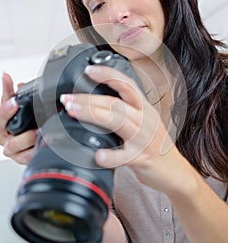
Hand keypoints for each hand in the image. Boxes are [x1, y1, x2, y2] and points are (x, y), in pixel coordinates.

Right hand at [0, 73, 36, 163]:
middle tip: (35, 128)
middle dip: (23, 133)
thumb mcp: (13, 104)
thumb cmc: (18, 123)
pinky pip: (28, 157)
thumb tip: (5, 76)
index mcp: (1, 125)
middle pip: (9, 137)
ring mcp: (14, 151)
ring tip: (42, 134)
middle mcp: (5, 139)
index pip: (0, 117)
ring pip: (19, 149)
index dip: (6, 109)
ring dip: (31, 142)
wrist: (26, 140)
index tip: (14, 102)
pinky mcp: (23, 158)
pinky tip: (46, 143)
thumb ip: (9, 91)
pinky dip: (36, 151)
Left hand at [60, 65, 189, 193]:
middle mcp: (146, 120)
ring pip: (118, 121)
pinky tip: (98, 155)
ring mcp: (144, 139)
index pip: (128, 85)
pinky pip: (126, 157)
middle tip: (67, 98)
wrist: (175, 171)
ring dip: (92, 114)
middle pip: (116, 102)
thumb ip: (125, 112)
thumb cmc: (154, 146)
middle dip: (88, 98)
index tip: (88, 70)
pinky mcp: (143, 159)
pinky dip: (111, 156)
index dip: (108, 75)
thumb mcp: (143, 122)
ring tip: (72, 111)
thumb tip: (96, 102)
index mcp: (145, 109)